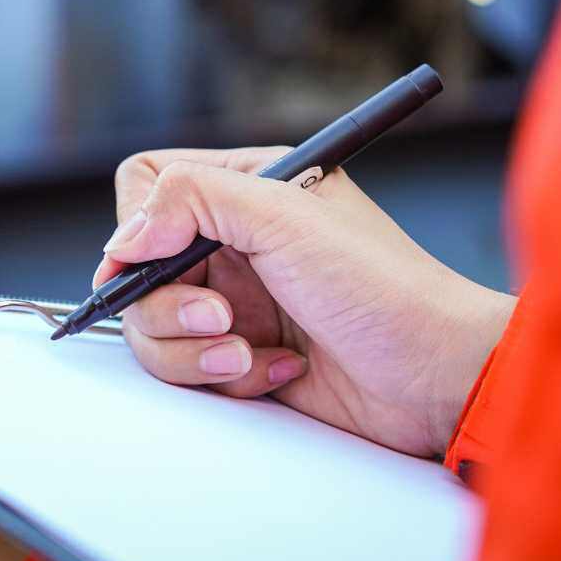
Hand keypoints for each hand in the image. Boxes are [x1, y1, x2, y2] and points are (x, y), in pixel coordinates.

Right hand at [99, 147, 514, 456]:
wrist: (437, 375)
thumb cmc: (384, 286)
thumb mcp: (285, 217)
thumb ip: (192, 200)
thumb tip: (124, 238)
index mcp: (248, 187)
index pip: (147, 185)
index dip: (137, 224)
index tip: (151, 260)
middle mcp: (235, 240)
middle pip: (139, 268)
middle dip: (170, 304)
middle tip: (220, 315)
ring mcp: (237, 300)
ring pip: (155, 326)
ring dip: (194, 349)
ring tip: (248, 352)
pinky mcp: (243, 354)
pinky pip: (191, 369)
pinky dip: (230, 375)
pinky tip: (284, 368)